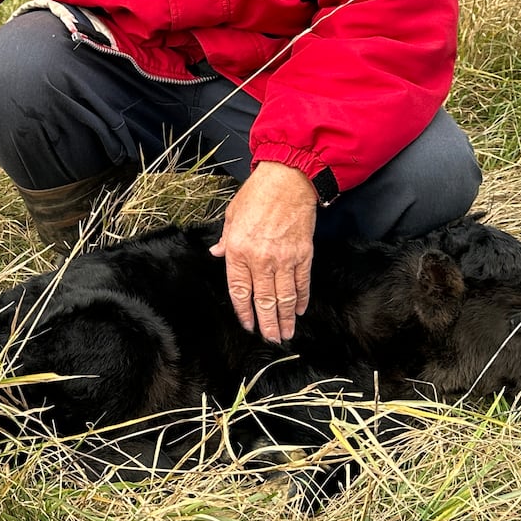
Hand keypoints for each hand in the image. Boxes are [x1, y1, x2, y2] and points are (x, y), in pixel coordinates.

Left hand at [209, 162, 317, 342]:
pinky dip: (301, 300)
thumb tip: (216, 253)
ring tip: (285, 335)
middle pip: (263, 300)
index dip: (243, 311)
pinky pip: (302, 283)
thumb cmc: (257, 195)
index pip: (239, 290)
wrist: (287, 181)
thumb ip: (225, 240)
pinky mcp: (303, 255)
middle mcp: (261, 259)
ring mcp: (284, 259)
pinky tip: (298, 311)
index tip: (247, 324)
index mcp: (238, 250)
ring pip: (284, 297)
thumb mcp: (231, 216)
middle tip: (270, 340)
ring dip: (284, 319)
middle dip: (267, 323)